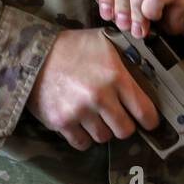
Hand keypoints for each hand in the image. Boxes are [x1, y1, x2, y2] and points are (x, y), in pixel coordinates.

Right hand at [26, 28, 158, 150]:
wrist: (32, 54)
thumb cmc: (71, 46)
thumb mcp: (104, 40)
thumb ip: (127, 53)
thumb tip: (151, 60)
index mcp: (115, 76)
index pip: (143, 110)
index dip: (150, 120)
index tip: (149, 123)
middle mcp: (99, 96)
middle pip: (125, 130)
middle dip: (124, 125)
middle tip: (119, 118)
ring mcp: (79, 111)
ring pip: (103, 137)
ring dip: (102, 130)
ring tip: (96, 117)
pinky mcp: (61, 122)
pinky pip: (81, 143)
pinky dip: (83, 137)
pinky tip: (81, 124)